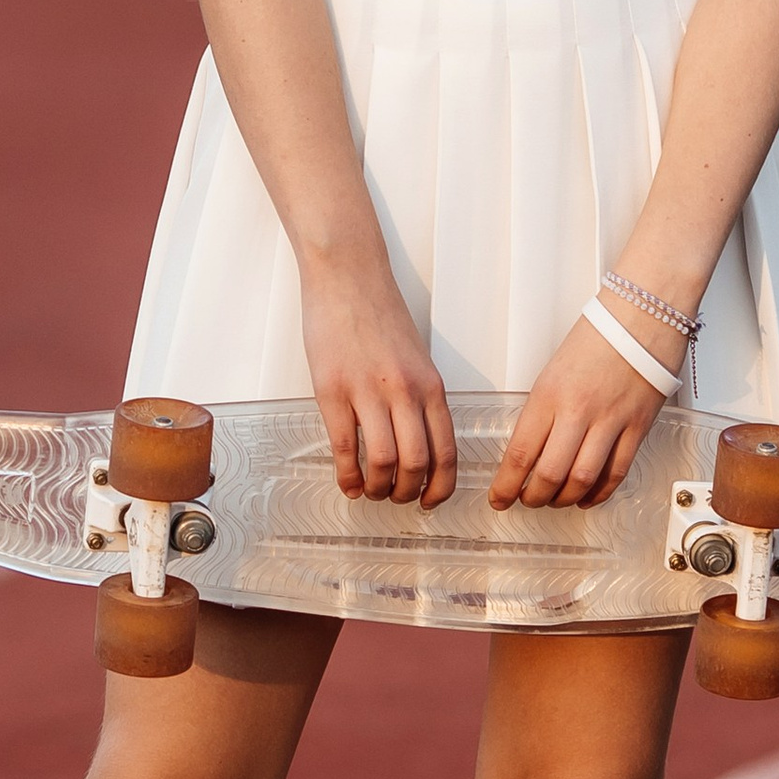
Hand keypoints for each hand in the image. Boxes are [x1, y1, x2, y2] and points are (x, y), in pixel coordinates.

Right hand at [300, 261, 457, 505]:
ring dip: (377, 488)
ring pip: (382, 461)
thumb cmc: (379, 314)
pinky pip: (344, 446)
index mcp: (430, 385)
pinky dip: (347, 475)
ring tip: (370, 492)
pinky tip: (347, 482)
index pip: (446, 452)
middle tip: (395, 499)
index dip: (440, 488)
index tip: (430, 502)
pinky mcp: (332, 390)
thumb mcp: (416, 358)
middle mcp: (405, 391)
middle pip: (415, 464)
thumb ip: (421, 398)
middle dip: (406, 493)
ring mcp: (367, 391)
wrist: (347, 276)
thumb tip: (419, 443)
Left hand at [488, 313, 670, 510]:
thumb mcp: (554, 371)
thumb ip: (544, 410)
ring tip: (555, 500)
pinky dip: (599, 492)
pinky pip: (616, 472)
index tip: (499, 498)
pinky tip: (588, 496)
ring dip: (564, 499)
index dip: (507, 485)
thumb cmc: (599, 336)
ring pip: (582, 479)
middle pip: (549, 473)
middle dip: (533, 497)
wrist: (643, 315)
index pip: (521, 452)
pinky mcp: (637, 427)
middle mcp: (578, 410)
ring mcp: (610, 421)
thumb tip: (530, 448)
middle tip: (527, 500)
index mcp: (549, 393)